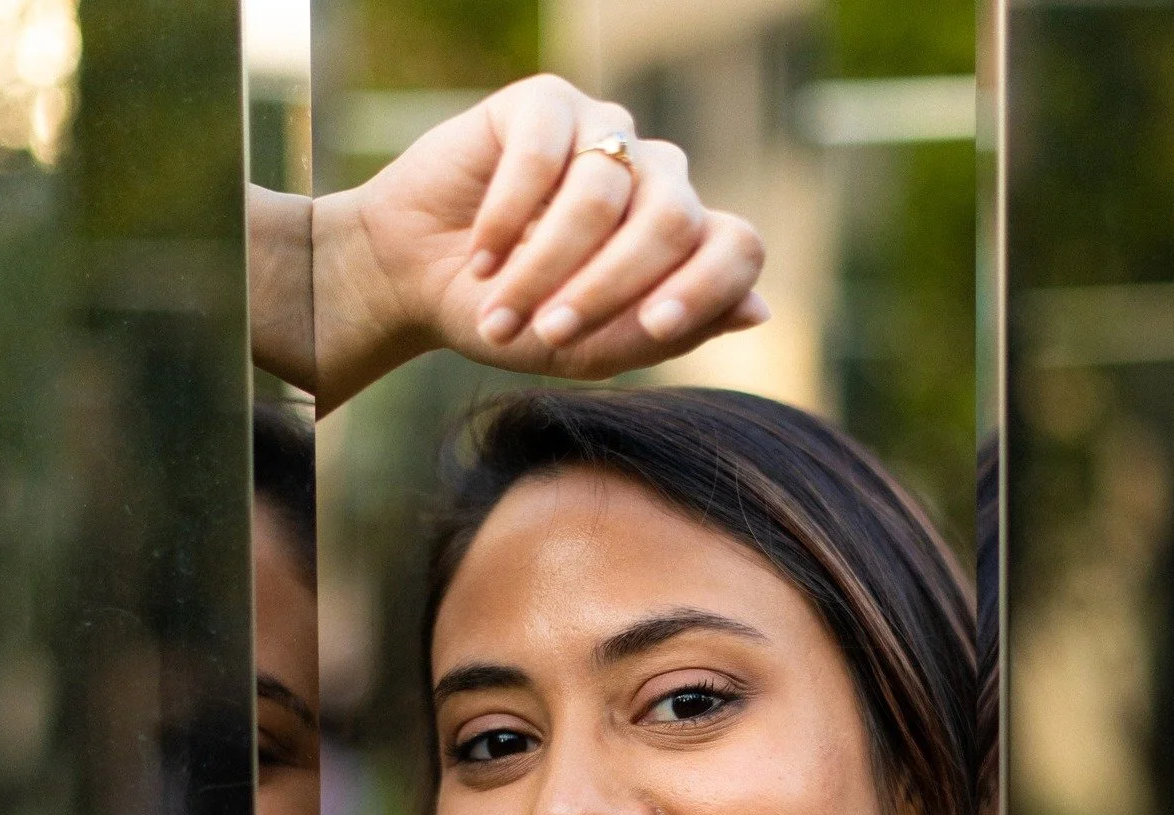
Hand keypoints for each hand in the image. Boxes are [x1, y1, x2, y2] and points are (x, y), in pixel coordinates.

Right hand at [313, 74, 766, 412]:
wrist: (414, 281)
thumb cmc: (508, 319)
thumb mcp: (586, 350)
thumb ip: (665, 333)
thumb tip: (759, 311)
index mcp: (681, 243)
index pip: (736, 247)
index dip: (706, 286)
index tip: (651, 327)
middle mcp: (655, 180)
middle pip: (675, 218)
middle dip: (610, 285)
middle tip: (551, 331)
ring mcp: (604, 135)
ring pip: (605, 193)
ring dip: (545, 264)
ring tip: (500, 311)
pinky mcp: (546, 104)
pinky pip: (547, 152)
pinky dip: (508, 215)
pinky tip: (480, 255)